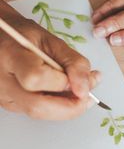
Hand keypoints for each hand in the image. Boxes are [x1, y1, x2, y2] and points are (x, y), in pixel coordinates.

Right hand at [0, 2, 99, 119]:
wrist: (1, 39)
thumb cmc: (23, 35)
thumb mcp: (50, 39)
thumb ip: (71, 61)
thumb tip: (86, 86)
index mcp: (11, 55)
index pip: (35, 78)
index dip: (62, 83)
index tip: (84, 81)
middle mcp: (2, 80)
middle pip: (36, 106)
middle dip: (70, 107)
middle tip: (90, 96)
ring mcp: (3, 95)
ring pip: (37, 113)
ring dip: (66, 108)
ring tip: (80, 92)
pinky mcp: (8, 104)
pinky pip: (35, 111)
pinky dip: (55, 106)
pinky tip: (64, 94)